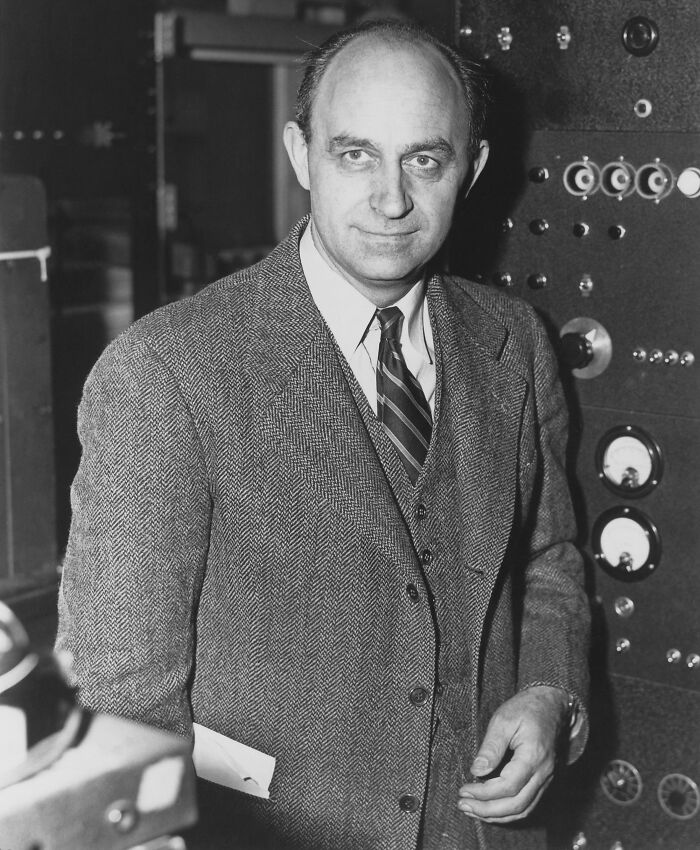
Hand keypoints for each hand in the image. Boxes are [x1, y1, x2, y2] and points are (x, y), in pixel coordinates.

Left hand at [457, 686, 568, 822]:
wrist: (551, 705)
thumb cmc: (527, 709)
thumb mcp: (503, 720)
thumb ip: (491, 747)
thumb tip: (476, 771)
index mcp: (533, 757)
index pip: (508, 786)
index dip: (484, 793)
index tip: (464, 790)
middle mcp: (543, 773)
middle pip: (516, 805)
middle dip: (487, 810)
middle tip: (463, 805)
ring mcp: (546, 779)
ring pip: (523, 810)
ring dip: (497, 815)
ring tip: (473, 810)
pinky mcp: (543, 781)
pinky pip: (527, 804)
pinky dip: (508, 811)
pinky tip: (491, 807)